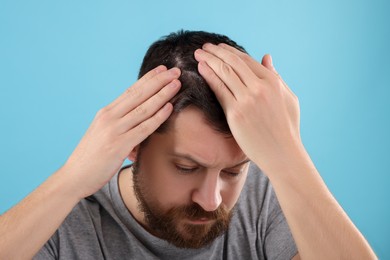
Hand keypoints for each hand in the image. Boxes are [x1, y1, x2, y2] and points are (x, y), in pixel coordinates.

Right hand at [63, 66, 180, 197]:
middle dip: (159, 81)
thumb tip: (141, 123)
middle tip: (175, 71)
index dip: (148, 78)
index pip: (131, 90)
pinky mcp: (118, 145)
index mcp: (106, 112)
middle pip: (139, 94)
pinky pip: (143, 128)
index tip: (162, 69)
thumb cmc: (91, 157)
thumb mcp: (104, 134)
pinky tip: (169, 107)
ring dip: (162, 94)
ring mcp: (113, 130)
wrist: (74, 177)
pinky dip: (158, 117)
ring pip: (143, 108)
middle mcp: (109, 117)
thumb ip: (121, 125)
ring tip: (177, 84)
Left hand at [194, 43, 301, 172]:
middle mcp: (260, 87)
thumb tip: (266, 57)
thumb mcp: (288, 98)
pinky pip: (219, 90)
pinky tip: (201, 69)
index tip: (219, 48)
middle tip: (203, 47)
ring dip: (209, 61)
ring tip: (197, 54)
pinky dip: (209, 77)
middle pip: (233, 63)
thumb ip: (276, 76)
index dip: (230, 52)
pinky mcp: (236, 114)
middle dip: (216, 52)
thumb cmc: (287, 128)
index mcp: (273, 81)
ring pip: (224, 73)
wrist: (282, 154)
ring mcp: (247, 100)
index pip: (246, 60)